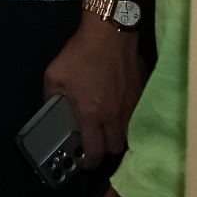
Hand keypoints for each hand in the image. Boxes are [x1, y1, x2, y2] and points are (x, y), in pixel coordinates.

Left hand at [44, 16, 144, 165]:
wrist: (110, 34)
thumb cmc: (80, 55)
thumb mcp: (54, 76)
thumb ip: (52, 98)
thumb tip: (53, 110)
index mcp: (92, 114)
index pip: (96, 151)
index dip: (90, 162)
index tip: (86, 162)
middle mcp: (115, 116)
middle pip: (117, 148)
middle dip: (106, 151)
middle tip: (98, 144)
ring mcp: (133, 106)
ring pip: (131, 135)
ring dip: (120, 137)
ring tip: (110, 131)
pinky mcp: (143, 95)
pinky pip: (140, 117)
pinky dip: (132, 121)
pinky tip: (123, 113)